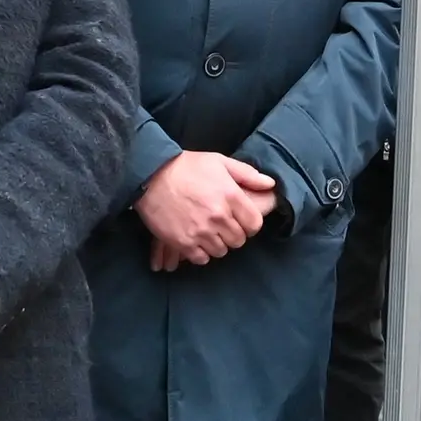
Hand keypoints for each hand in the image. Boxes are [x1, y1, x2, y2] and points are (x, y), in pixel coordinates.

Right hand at [140, 150, 278, 270]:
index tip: (240, 220)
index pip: (254, 225)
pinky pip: (201, 258)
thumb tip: (270, 184)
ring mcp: (200, 231)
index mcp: (231, 196)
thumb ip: (247, 174)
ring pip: (221, 251)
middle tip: (222, 226)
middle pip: (238, 240)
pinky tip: (195, 239)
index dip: (249, 225)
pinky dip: (200, 252)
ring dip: (217, 244)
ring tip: (207, 231)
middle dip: (233, 234)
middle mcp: (218, 216)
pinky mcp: (183, 242)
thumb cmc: (186, 166)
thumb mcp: (219, 161)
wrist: (150, 175)